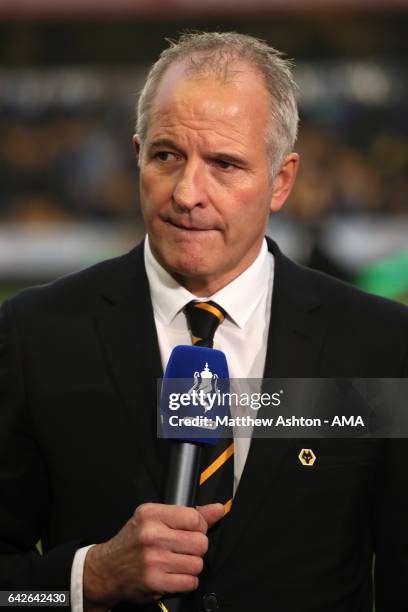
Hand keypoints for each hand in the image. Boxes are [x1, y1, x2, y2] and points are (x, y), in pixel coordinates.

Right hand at [83, 502, 224, 610]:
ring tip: (176, 562)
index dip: (199, 527)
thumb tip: (218, 509)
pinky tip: (173, 575)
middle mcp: (151, 535)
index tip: (190, 532)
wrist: (106, 569)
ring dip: (191, 565)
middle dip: (196, 548)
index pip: (195, 518)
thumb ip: (187, 514)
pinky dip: (186, 581)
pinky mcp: (155, 582)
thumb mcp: (154, 519)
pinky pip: (190, 582)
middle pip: (200, 542)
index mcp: (151, 514)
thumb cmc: (133, 541)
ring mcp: (153, 559)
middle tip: (183, 549)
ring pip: (198, 563)